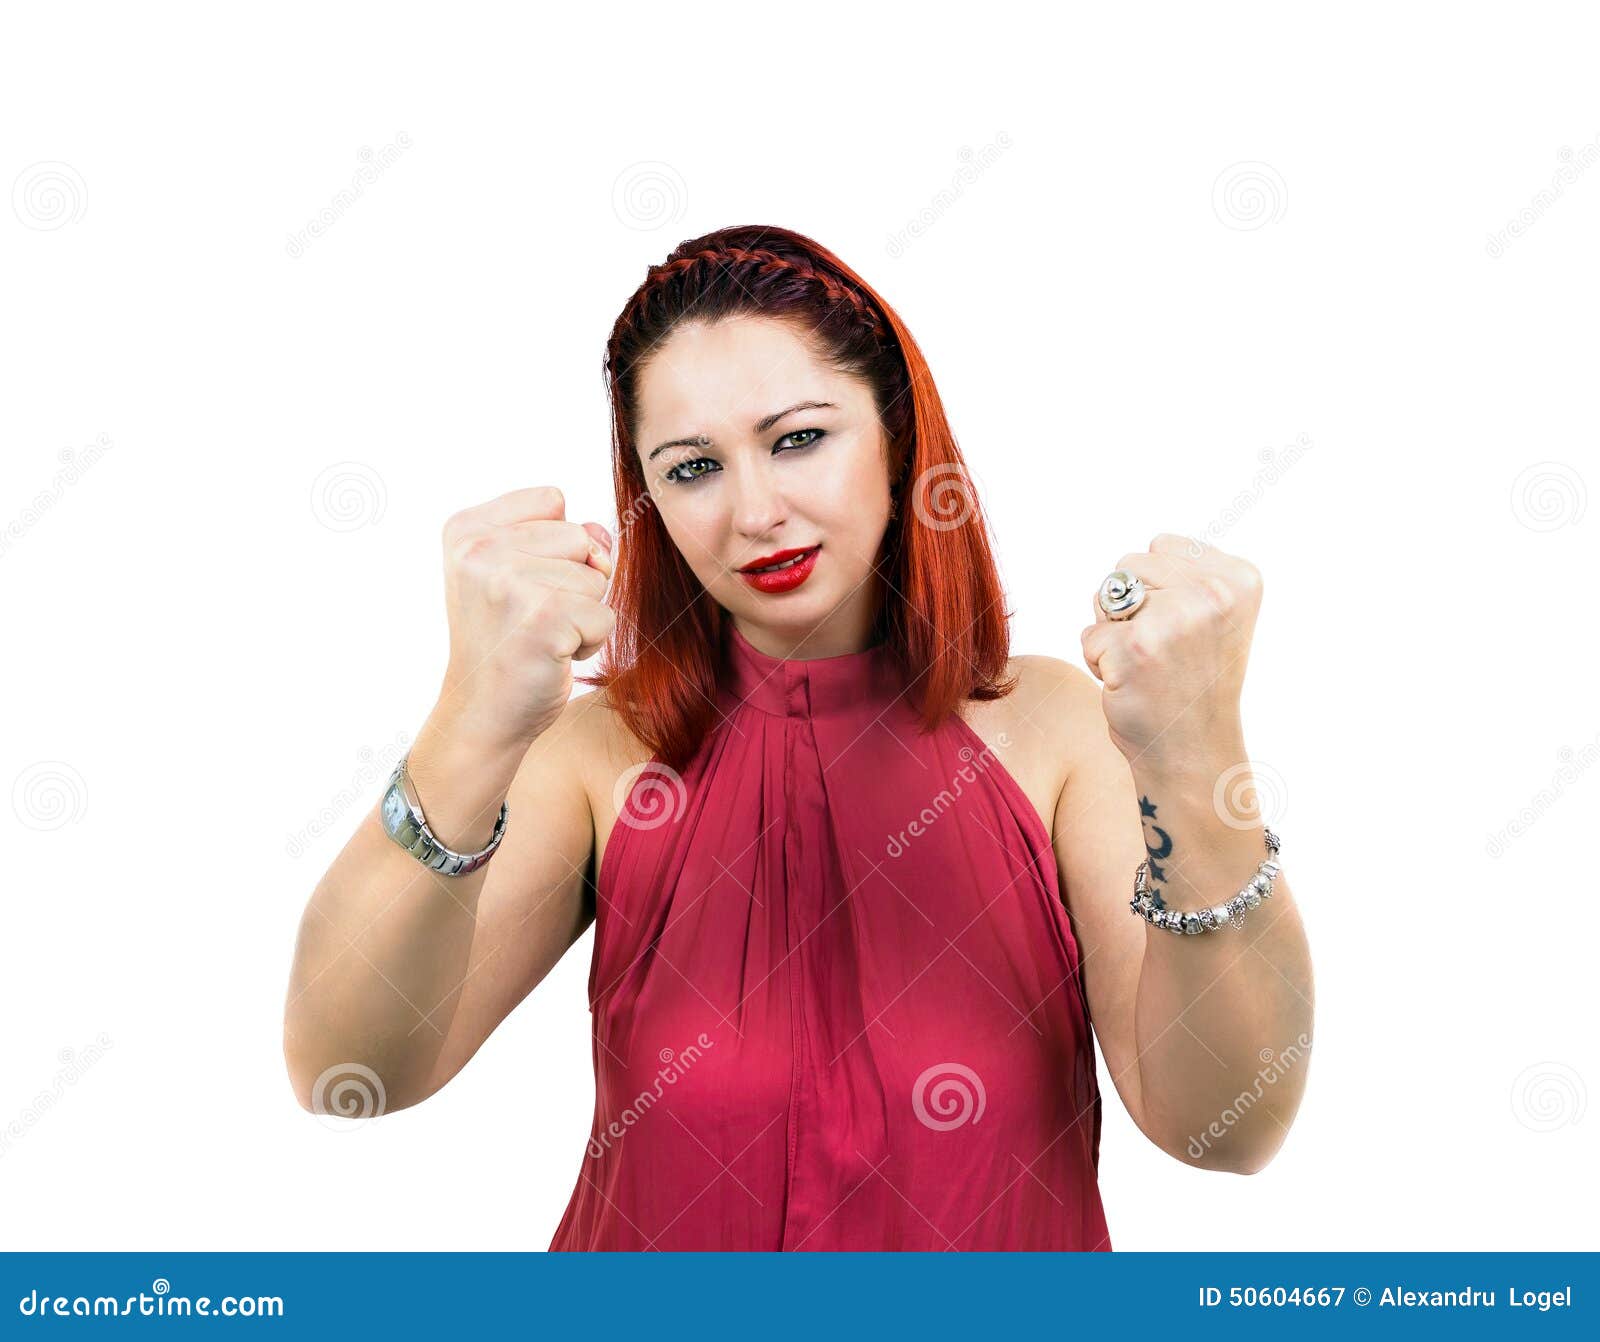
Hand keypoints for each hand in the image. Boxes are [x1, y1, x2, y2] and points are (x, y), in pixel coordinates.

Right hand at [436, 485, 615, 749]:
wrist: (483, 712)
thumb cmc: (507, 641)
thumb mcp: (522, 573)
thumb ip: (565, 536)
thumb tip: (603, 539)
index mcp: (466, 530)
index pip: (552, 500)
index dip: (555, 546)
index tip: (521, 585)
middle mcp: (479, 550)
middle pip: (579, 536)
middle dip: (573, 581)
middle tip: (532, 617)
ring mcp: (509, 584)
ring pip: (596, 577)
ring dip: (581, 613)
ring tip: (540, 636)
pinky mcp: (543, 619)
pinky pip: (605, 615)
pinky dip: (589, 641)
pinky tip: (551, 655)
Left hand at [1080, 535, 1261, 765]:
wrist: (1193, 750)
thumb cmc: (1195, 682)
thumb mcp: (1216, 616)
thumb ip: (1185, 576)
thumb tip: (1127, 570)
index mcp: (1239, 578)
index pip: (1161, 546)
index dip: (1158, 588)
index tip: (1183, 627)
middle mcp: (1213, 593)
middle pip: (1128, 566)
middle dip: (1130, 607)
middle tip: (1161, 650)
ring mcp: (1175, 618)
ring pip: (1104, 597)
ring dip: (1111, 631)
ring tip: (1146, 664)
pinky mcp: (1136, 647)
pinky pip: (1089, 636)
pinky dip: (1099, 661)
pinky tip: (1131, 684)